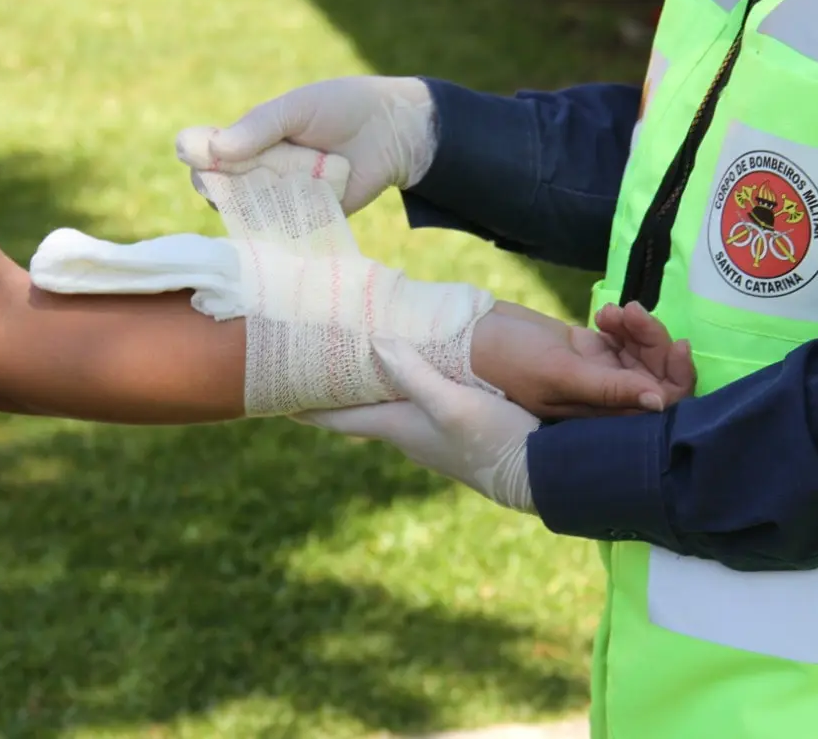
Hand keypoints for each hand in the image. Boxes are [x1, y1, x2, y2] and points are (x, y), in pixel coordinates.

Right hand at [175, 76, 434, 214]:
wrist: (390, 130)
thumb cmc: (341, 108)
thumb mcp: (296, 109)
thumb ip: (259, 128)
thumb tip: (215, 151)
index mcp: (250, 139)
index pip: (207, 154)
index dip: (197, 158)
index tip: (196, 157)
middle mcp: (260, 172)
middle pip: (221, 189)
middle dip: (220, 188)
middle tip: (229, 182)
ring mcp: (282, 198)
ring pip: (248, 213)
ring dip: (251, 207)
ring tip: (267, 192)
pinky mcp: (308, 219)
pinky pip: (283, 231)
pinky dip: (278, 229)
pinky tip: (280, 219)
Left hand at [299, 335, 540, 511]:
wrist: (540, 474)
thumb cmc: (493, 439)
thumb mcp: (453, 403)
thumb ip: (415, 375)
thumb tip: (373, 343)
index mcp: (399, 428)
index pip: (340, 419)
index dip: (308, 409)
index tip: (277, 399)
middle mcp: (409, 435)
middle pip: (362, 412)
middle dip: (338, 391)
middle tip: (315, 366)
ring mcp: (434, 437)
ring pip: (391, 408)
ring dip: (373, 388)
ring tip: (360, 360)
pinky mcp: (458, 432)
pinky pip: (419, 405)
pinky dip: (407, 386)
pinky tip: (419, 371)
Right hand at [470, 301, 695, 419]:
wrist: (472, 336)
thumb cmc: (508, 360)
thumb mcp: (559, 373)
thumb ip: (609, 388)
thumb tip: (660, 403)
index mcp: (602, 416)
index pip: (660, 407)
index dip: (677, 380)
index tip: (676, 345)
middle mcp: (606, 399)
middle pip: (658, 377)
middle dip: (656, 344)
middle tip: (633, 315)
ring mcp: (600, 373)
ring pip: (644, 353)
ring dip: (638, 327)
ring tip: (613, 311)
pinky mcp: (591, 351)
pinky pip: (625, 337)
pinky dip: (622, 321)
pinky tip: (604, 312)